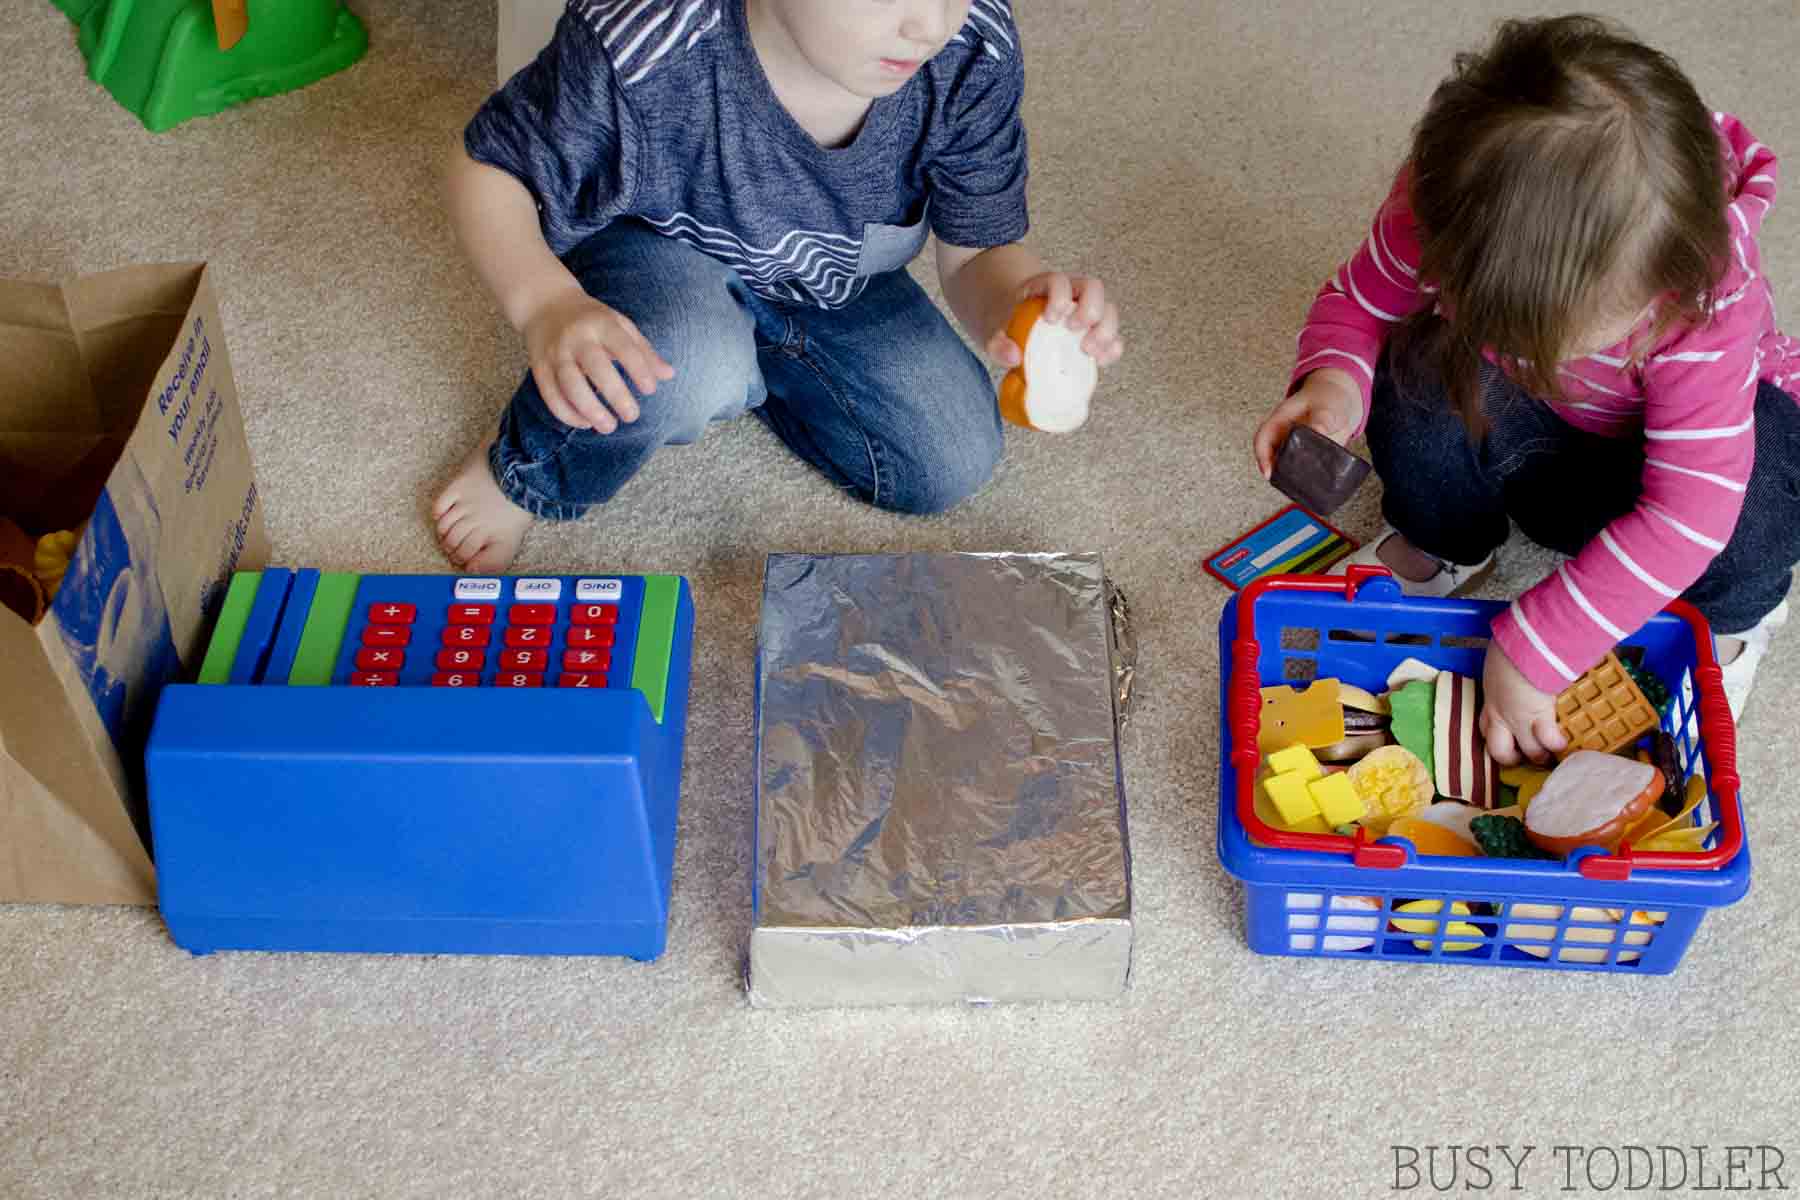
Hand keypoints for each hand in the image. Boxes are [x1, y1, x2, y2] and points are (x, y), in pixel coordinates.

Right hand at [521, 288, 674, 431]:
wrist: (545, 304)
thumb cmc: (592, 320)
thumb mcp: (620, 325)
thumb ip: (644, 351)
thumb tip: (669, 375)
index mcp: (601, 323)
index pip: (623, 347)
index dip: (638, 370)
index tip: (650, 391)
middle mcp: (577, 337)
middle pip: (596, 368)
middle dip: (616, 395)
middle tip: (632, 416)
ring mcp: (555, 352)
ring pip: (569, 384)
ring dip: (589, 410)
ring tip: (608, 427)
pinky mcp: (539, 367)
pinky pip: (550, 395)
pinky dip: (567, 413)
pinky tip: (586, 423)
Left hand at [985, 272, 1122, 367]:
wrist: (1011, 318)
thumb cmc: (1005, 321)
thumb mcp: (992, 329)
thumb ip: (997, 343)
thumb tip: (1013, 357)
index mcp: (1044, 286)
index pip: (1059, 281)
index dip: (1060, 297)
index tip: (1050, 318)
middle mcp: (1070, 293)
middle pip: (1093, 288)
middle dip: (1089, 311)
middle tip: (1075, 332)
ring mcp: (1084, 310)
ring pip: (1108, 310)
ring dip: (1105, 331)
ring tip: (1089, 350)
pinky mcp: (1091, 331)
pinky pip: (1111, 334)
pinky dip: (1111, 347)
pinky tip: (1101, 360)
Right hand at [1252, 369, 1361, 478]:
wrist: (1343, 402)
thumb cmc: (1328, 398)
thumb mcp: (1326, 405)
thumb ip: (1322, 417)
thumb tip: (1318, 431)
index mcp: (1280, 421)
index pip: (1263, 439)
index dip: (1262, 456)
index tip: (1268, 472)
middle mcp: (1285, 437)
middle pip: (1272, 458)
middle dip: (1277, 473)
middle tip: (1288, 484)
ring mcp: (1298, 448)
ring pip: (1288, 467)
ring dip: (1292, 479)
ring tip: (1302, 489)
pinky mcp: (1311, 458)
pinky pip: (1305, 471)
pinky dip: (1308, 480)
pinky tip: (1316, 488)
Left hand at [1479, 642, 1568, 765]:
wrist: (1523, 649)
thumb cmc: (1510, 648)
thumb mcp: (1500, 662)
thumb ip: (1506, 670)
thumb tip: (1515, 661)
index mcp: (1490, 700)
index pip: (1484, 727)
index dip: (1493, 737)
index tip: (1503, 739)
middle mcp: (1501, 715)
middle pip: (1499, 750)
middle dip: (1510, 758)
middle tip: (1523, 757)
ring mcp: (1520, 719)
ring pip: (1529, 750)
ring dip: (1540, 754)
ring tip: (1550, 753)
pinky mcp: (1540, 717)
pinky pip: (1550, 740)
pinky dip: (1557, 743)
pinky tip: (1563, 743)